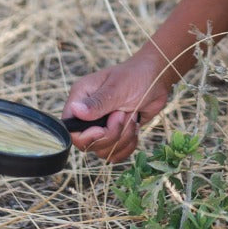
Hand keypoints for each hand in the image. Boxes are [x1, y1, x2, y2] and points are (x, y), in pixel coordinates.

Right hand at [62, 47, 174, 161]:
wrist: (157, 80)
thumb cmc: (136, 75)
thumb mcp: (117, 88)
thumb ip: (97, 103)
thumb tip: (75, 111)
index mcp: (81, 98)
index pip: (70, 129)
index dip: (86, 136)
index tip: (103, 129)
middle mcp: (87, 115)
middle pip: (88, 144)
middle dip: (111, 134)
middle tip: (124, 114)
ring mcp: (101, 126)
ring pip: (103, 151)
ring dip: (123, 138)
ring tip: (132, 117)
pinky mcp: (115, 134)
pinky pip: (116, 153)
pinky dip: (128, 145)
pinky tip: (135, 127)